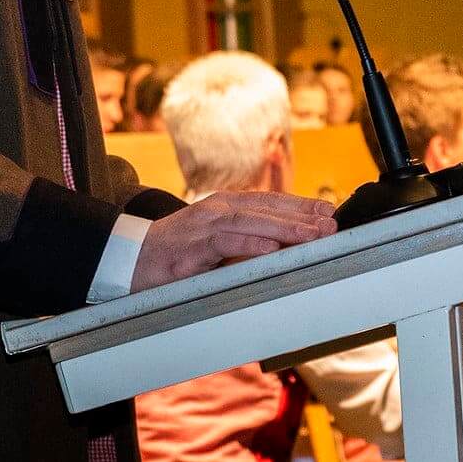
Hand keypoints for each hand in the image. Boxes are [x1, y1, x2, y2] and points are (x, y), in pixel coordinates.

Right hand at [130, 190, 335, 292]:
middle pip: (265, 208)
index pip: (269, 202)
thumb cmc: (176, 253)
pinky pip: (224, 242)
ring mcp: (202, 225)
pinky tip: (271, 247)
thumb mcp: (217, 244)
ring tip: (311, 234)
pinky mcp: (191, 247)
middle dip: (301, 215)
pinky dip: (249, 243)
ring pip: (249, 221)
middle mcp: (216, 210)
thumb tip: (285, 249)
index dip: (300, 206)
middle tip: (331, 223)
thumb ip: (247, 242)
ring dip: (284, 227)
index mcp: (224, 207)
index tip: (329, 211)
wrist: (131, 259)